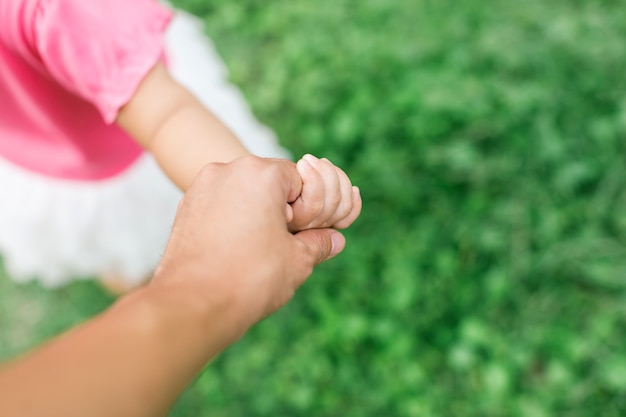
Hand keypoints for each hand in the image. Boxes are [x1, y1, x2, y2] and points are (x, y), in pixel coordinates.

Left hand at [151, 156, 348, 329]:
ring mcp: (203, 186)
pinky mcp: (187, 206)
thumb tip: (334, 239)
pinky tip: (236, 250)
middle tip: (284, 243)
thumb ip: (320, 242)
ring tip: (259, 250)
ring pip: (244, 193)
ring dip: (258, 214)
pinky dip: (234, 220)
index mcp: (261, 173)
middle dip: (283, 211)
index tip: (304, 234)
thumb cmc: (249, 279)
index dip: (310, 208)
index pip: (302, 180)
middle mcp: (228, 169)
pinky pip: (222, 204)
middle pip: (271, 183)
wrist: (191, 305)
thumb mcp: (298, 260)